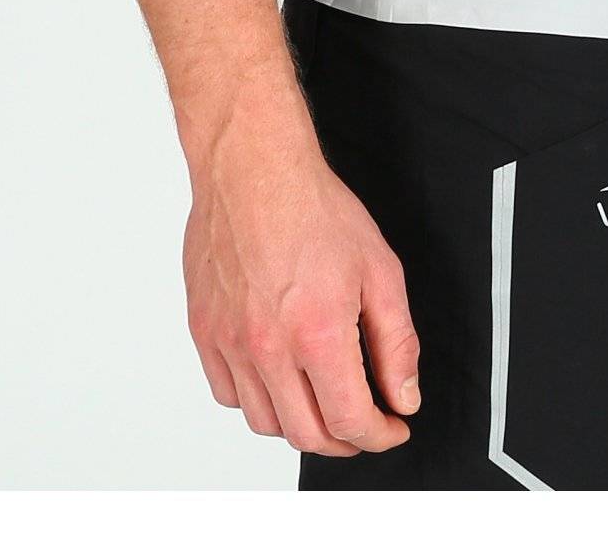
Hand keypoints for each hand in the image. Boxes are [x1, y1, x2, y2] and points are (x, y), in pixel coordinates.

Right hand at [182, 84, 419, 453]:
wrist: (254, 168)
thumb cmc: (313, 207)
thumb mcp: (380, 269)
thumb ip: (397, 342)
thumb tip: (403, 396)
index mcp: (317, 333)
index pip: (350, 421)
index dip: (379, 435)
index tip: (391, 428)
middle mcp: (268, 346)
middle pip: (307, 435)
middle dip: (345, 440)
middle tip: (363, 422)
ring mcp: (230, 342)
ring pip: (265, 423)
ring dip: (300, 424)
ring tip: (322, 400)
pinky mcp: (204, 331)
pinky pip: (228, 394)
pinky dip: (257, 400)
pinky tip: (279, 378)